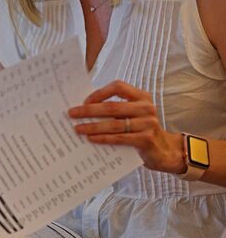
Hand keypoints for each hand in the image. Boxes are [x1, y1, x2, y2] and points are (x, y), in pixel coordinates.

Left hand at [68, 80, 185, 173]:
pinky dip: (103, 138)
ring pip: (114, 124)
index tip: (84, 100)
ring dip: (93, 126)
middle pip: (112, 107)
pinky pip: (119, 138)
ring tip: (77, 128)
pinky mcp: (146, 139)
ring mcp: (148, 123)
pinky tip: (91, 139)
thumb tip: (85, 109)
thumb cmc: (141, 130)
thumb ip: (116, 110)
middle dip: (89, 111)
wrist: (165, 151)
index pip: (118, 86)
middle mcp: (146, 107)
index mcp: (141, 96)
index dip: (100, 92)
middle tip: (72, 114)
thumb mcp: (133, 115)